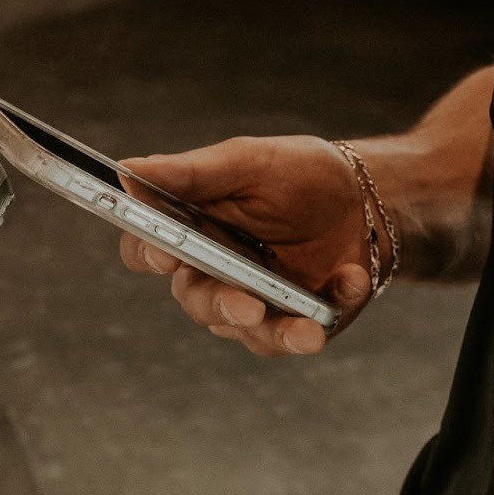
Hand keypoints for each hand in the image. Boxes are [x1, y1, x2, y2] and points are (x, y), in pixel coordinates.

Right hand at [119, 136, 375, 355]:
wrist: (367, 200)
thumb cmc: (297, 174)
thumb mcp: (248, 162)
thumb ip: (190, 172)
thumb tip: (126, 170)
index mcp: (189, 230)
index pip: (146, 249)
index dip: (149, 254)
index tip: (166, 252)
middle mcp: (212, 273)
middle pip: (195, 300)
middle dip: (221, 305)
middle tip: (247, 306)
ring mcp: (253, 303)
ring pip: (246, 331)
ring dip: (277, 330)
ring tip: (308, 327)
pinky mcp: (294, 323)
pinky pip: (300, 333)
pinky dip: (330, 308)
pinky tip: (351, 279)